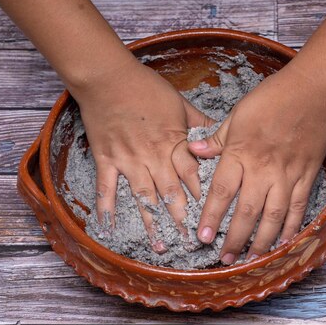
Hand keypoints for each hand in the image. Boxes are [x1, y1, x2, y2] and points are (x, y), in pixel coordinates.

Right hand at [74, 58, 212, 252]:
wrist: (108, 77)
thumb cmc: (147, 88)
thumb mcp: (180, 103)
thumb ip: (200, 124)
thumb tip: (220, 137)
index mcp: (173, 143)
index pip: (192, 176)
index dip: (203, 198)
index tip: (213, 218)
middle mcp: (152, 156)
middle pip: (171, 194)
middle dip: (182, 220)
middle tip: (191, 244)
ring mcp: (128, 160)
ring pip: (143, 198)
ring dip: (152, 223)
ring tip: (160, 247)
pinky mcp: (106, 160)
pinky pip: (107, 188)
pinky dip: (108, 209)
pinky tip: (110, 229)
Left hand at [188, 64, 325, 263]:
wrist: (313, 92)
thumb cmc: (273, 98)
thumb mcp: (238, 114)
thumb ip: (217, 138)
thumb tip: (193, 150)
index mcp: (241, 153)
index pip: (221, 191)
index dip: (211, 217)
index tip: (203, 237)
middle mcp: (263, 170)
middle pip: (246, 212)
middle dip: (234, 239)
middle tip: (225, 259)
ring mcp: (287, 176)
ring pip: (273, 217)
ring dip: (261, 242)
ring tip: (252, 260)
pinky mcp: (306, 177)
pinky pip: (297, 208)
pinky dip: (291, 228)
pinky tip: (284, 243)